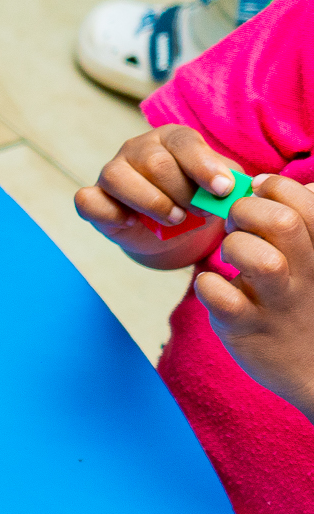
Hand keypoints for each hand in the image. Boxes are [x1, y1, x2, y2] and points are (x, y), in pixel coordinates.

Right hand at [76, 125, 243, 267]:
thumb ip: (229, 183)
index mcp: (172, 138)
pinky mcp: (93, 197)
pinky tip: (132, 222)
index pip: (184, 142)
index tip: (222, 190)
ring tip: (175, 219)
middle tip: (200, 213)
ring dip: (152, 202)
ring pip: (119, 177)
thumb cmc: (198, 202)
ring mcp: (111, 171)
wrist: (172, 231)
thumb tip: (240, 187)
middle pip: (155, 163)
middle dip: (182, 192)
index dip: (203, 166)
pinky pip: (88, 200)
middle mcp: (138, 148)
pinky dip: (111, 212)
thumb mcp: (219, 189)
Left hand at [198, 176, 313, 415]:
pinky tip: (213, 288)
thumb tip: (296, 184)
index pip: (307, 198)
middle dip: (246, 212)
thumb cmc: (305, 305)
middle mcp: (307, 273)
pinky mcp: (247, 328)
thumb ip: (307, 221)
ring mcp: (278, 302)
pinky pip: (222, 297)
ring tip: (229, 259)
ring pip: (260, 260)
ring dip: (233, 249)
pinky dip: (208, 286)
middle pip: (282, 222)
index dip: (273, 189)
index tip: (257, 198)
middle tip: (237, 227)